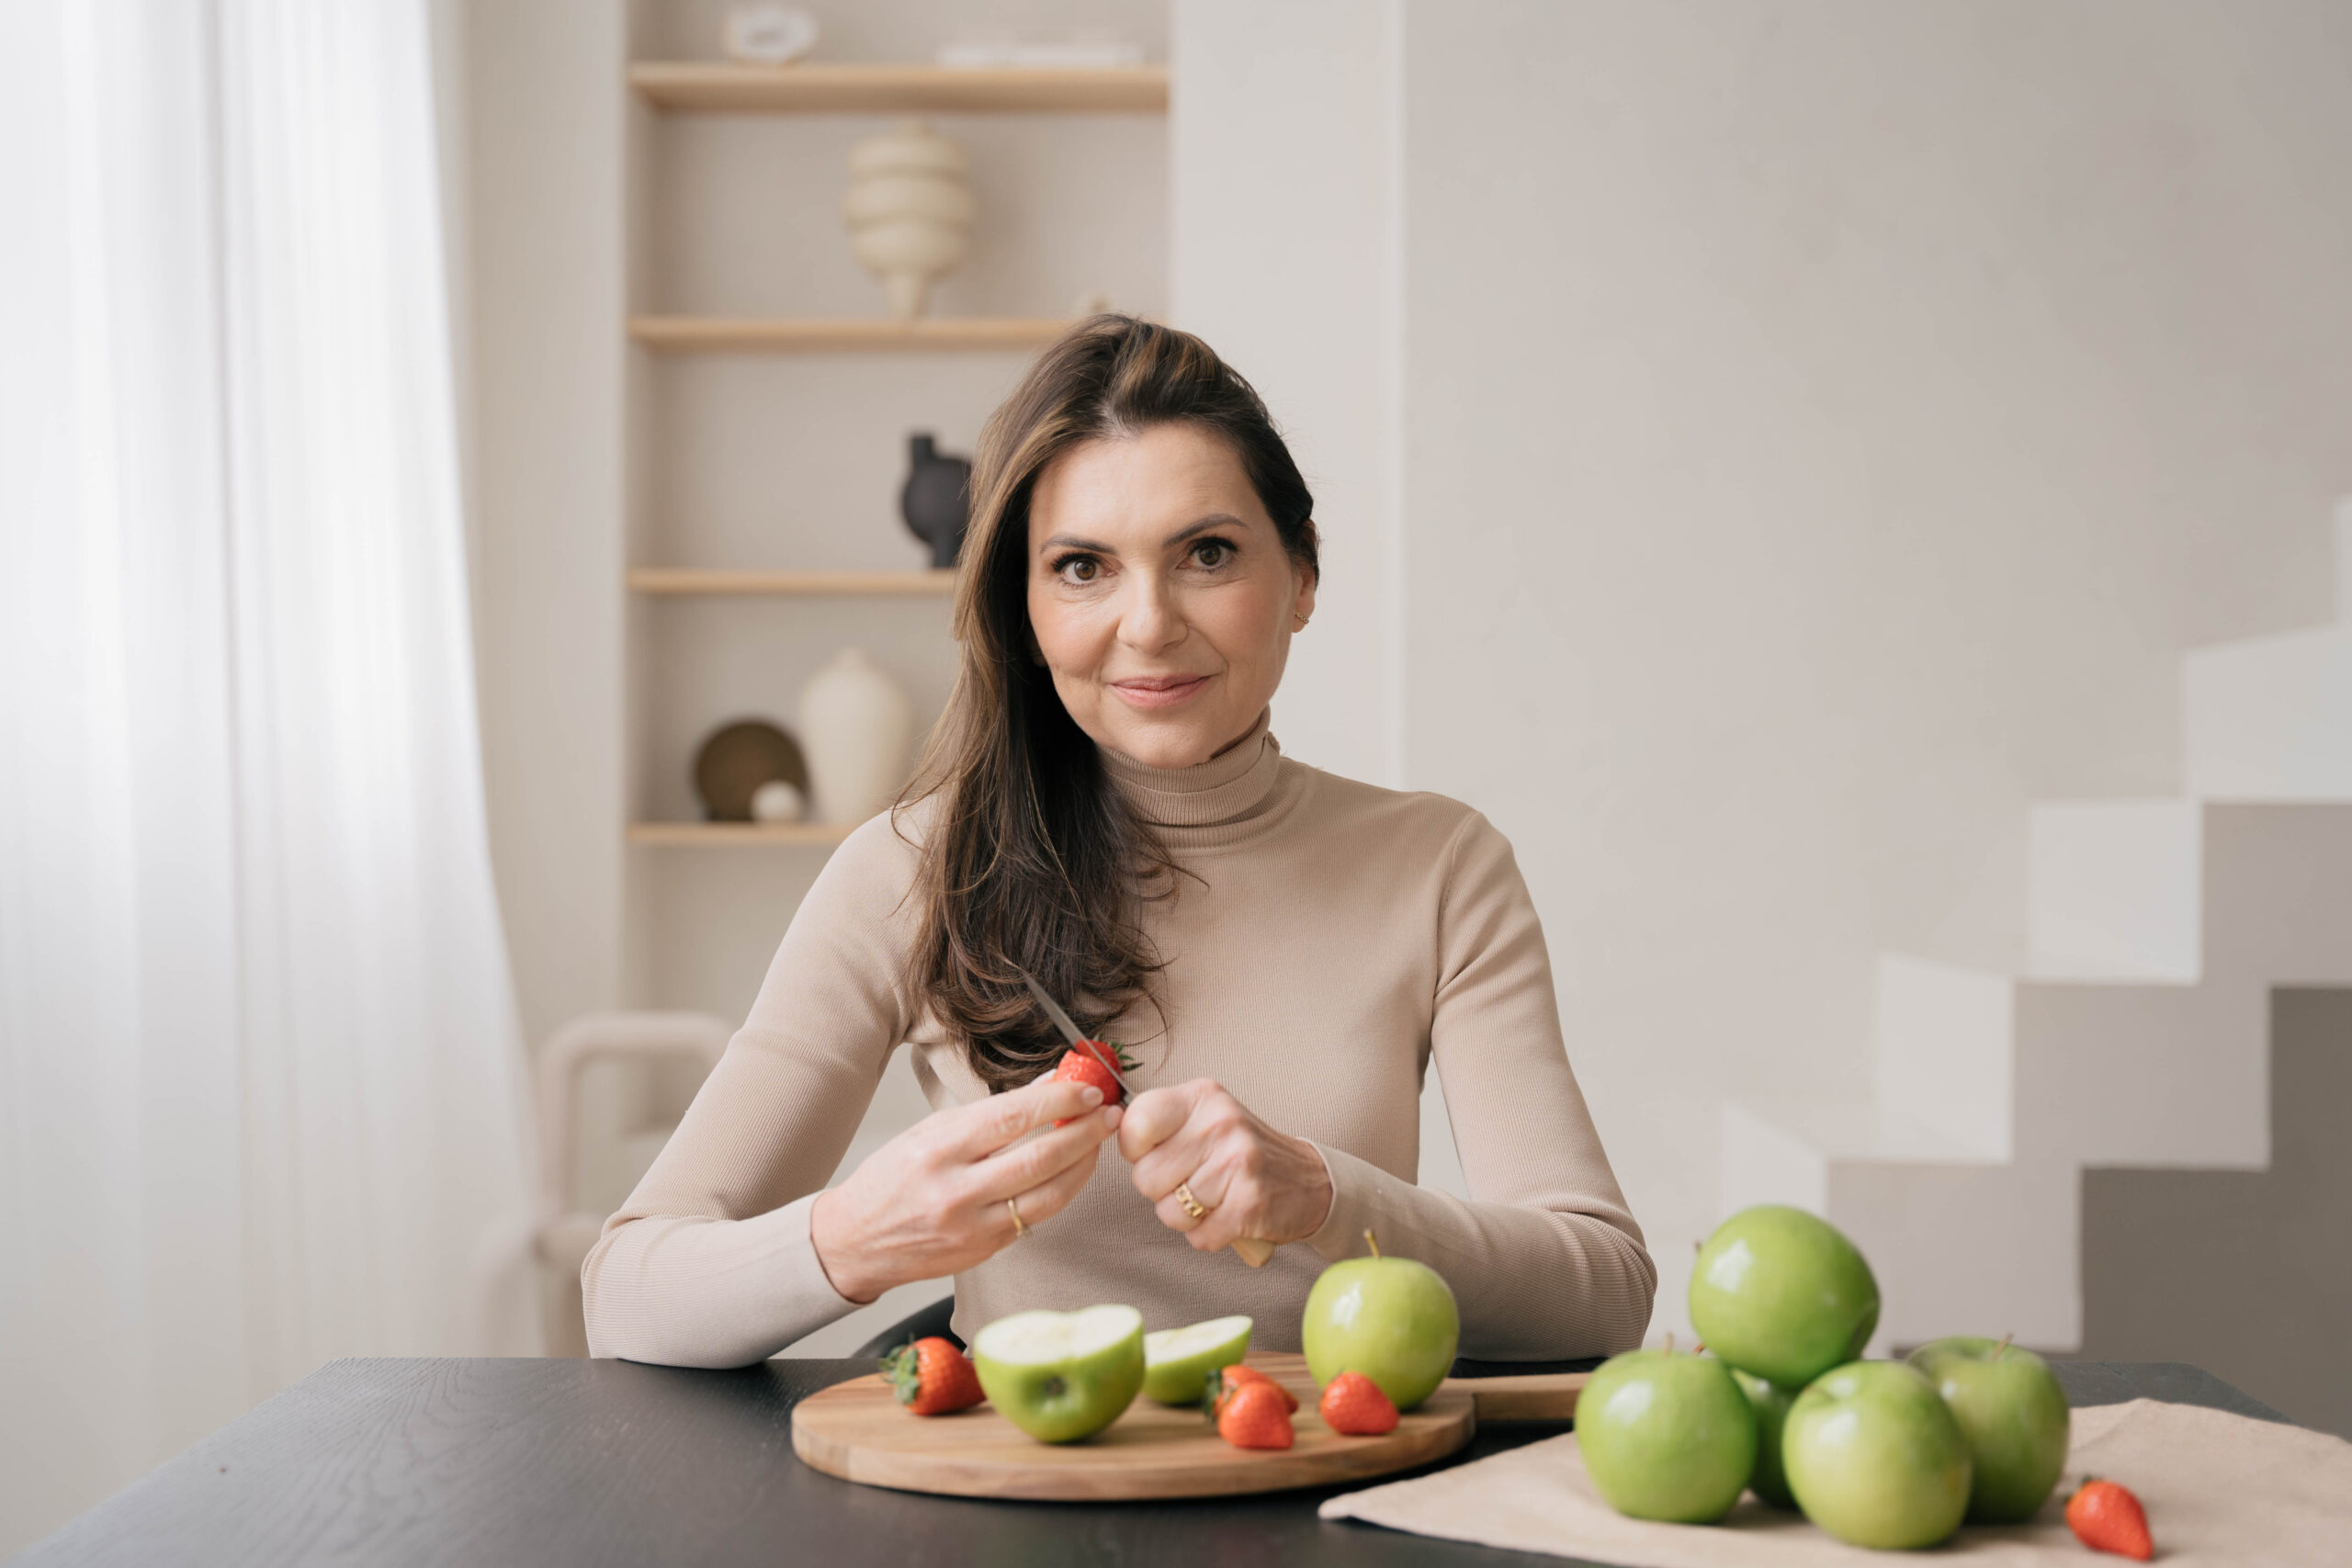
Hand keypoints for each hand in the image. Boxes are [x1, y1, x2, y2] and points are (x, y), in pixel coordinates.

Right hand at [809, 1076, 1121, 1303]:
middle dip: (1084, 1133)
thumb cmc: (891, 1179)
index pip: (1012, 1117)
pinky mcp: (984, 1251)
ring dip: (1083, 1165)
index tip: (1087, 1090)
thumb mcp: (931, 1130)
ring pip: (1048, 1194)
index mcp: (939, 1148)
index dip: (1058, 1102)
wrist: (855, 1240)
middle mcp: (956, 1189)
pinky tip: (1072, 1172)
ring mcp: (972, 1226)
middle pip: (1039, 1158)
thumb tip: (1047, 1084)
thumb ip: (992, 1111)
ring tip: (1099, 1141)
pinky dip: (1060, 1192)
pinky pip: (1036, 1218)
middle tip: (1108, 1114)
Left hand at [1118, 1079, 1333, 1253]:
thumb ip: (1161, 1123)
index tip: (1156, 1153)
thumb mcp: (1206, 1118)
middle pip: (1144, 1178)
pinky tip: (1229, 1216)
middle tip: (1195, 1181)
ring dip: (1186, 1217)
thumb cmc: (1243, 1153)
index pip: (1135, 1122)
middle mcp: (1220, 1124)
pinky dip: (1209, 1235)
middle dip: (1162, 1191)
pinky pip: (1198, 1236)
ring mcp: (1236, 1164)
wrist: (1310, 1181)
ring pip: (1168, 1212)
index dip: (1136, 1150)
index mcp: (1202, 1097)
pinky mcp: (1248, 1205)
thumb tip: (1110, 1127)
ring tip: (1214, 1199)